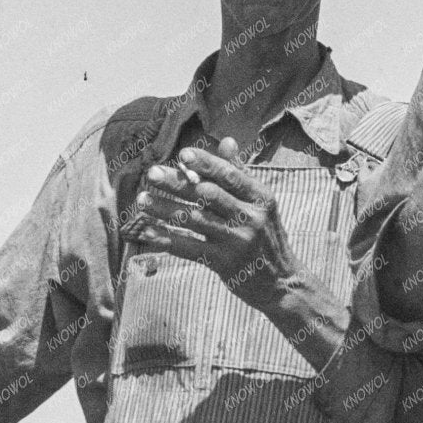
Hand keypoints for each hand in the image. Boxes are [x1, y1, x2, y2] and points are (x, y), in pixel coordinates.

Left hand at [130, 140, 299, 297]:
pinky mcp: (224, 263)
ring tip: (142, 200)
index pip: (229, 175)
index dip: (205, 163)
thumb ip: (240, 173)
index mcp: (260, 197)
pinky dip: (166, 239)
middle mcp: (251, 217)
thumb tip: (227, 141)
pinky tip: (147, 230)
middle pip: (207, 195)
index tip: (182, 155)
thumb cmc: (264, 235)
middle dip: (177, 183)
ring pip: (194, 220)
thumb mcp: (260, 203)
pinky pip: (189, 248)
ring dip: (165, 209)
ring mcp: (237, 241)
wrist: (280, 282)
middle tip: (151, 173)